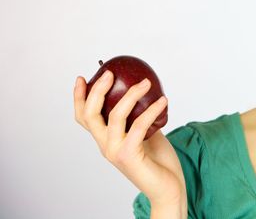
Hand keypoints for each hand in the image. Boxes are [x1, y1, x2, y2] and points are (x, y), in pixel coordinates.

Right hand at [73, 71, 187, 212]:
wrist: (168, 188)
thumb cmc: (158, 162)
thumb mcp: (146, 133)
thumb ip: (140, 117)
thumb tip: (146, 92)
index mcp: (106, 140)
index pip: (84, 118)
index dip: (79, 98)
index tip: (82, 78)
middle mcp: (105, 145)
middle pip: (90, 114)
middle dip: (97, 90)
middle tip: (110, 73)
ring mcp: (115, 151)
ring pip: (115, 115)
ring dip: (131, 95)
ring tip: (146, 82)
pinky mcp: (129, 155)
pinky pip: (139, 125)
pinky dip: (152, 110)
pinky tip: (163, 100)